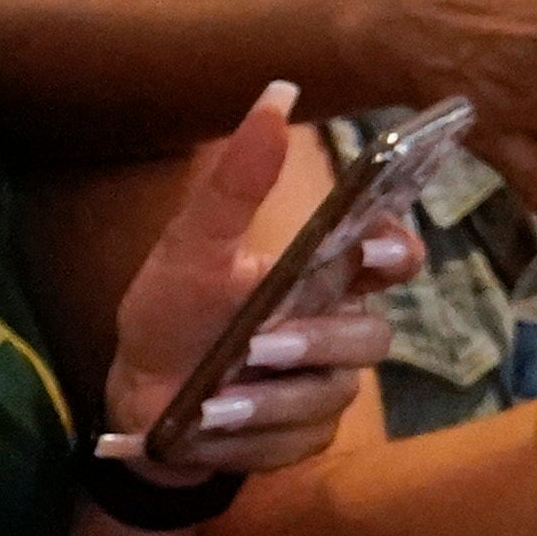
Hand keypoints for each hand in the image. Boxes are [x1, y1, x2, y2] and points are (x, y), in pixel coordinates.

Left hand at [98, 82, 397, 476]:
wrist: (136, 402)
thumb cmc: (171, 315)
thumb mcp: (190, 247)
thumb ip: (235, 183)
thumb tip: (278, 93)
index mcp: (320, 275)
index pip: (391, 257)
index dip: (400, 252)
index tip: (380, 250)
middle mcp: (335, 329)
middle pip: (370, 337)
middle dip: (315, 343)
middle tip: (261, 346)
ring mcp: (326, 388)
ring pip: (332, 396)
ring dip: (269, 402)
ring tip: (210, 404)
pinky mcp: (305, 439)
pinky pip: (298, 442)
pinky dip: (248, 438)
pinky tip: (206, 430)